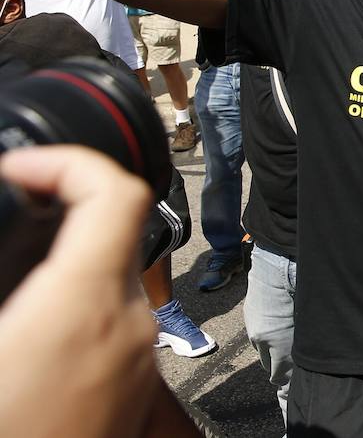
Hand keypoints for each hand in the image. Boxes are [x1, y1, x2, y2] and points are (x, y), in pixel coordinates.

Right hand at [0, 146, 158, 437]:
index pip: (114, 191)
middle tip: (3, 215)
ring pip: (111, 284)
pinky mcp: (133, 398)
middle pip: (112, 234)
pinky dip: (70, 310)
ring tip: (6, 275)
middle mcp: (127, 329)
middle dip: (53, 216)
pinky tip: (22, 333)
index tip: (16, 169)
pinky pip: (108, 329)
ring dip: (60, 267)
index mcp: (84, 305)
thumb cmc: (18, 425)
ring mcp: (137, 366)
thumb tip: (3, 278)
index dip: (65, 162)